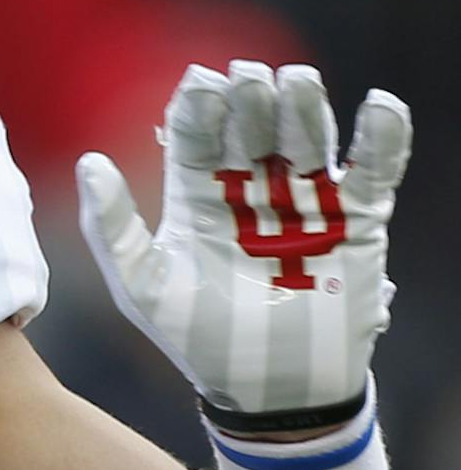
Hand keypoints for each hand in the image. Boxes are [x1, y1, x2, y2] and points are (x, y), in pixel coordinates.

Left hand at [75, 61, 410, 424]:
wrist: (268, 390)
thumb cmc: (197, 339)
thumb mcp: (142, 286)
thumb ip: (113, 226)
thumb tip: (87, 161)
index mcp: (197, 195)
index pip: (195, 136)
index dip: (199, 107)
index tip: (202, 80)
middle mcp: (250, 188)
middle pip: (251, 127)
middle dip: (250, 98)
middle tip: (249, 79)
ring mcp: (306, 200)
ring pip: (307, 138)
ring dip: (304, 108)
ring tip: (298, 81)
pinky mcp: (356, 221)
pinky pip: (374, 170)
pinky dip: (383, 137)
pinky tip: (379, 105)